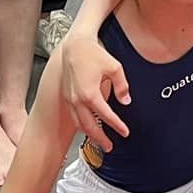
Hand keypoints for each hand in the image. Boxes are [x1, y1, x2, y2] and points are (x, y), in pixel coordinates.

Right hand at [62, 31, 130, 150]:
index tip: (125, 132)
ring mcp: (70, 99)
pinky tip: (88, 126)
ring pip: (79, 124)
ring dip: (90, 134)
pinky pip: (74, 116)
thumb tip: (126, 101)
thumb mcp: (115, 68)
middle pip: (90, 127)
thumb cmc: (94, 54)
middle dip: (100, 139)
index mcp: (90, 94)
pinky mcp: (66, 96)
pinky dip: (81, 124)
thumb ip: (122, 87)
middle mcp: (78, 100)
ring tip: (99, 140)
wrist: (75, 46)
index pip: (106, 116)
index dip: (117, 126)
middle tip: (110, 147)